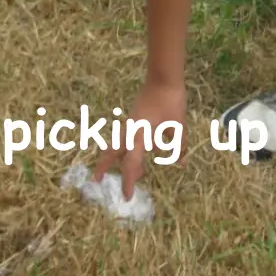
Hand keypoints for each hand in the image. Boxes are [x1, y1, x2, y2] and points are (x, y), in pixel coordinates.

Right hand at [93, 78, 186, 198]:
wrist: (164, 78)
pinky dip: (127, 146)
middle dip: (103, 165)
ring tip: (123, 170)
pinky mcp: (134, 117)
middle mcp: (130, 130)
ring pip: (117, 143)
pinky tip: (143, 148)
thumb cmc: (171, 102)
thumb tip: (180, 162)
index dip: (129, 181)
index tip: (127, 197)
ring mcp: (130, 122)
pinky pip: (126, 136)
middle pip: (111, 151)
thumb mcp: (179, 127)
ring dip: (115, 156)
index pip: (131, 164)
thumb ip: (179, 146)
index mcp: (139, 136)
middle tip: (96, 179)